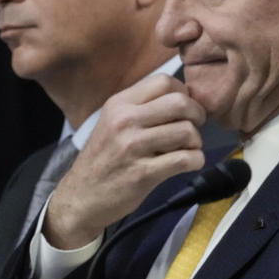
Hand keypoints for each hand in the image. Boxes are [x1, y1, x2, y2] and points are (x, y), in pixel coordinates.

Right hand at [44, 74, 206, 248]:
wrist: (80, 197)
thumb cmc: (104, 158)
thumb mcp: (114, 122)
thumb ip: (143, 107)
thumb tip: (185, 96)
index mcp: (119, 104)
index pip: (164, 81)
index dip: (184, 93)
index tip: (184, 109)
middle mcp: (125, 121)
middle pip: (180, 103)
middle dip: (197, 114)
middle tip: (194, 127)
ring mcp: (133, 147)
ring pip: (187, 131)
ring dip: (196, 141)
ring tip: (187, 148)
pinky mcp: (143, 173)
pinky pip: (186, 159)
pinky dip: (196, 160)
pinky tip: (188, 163)